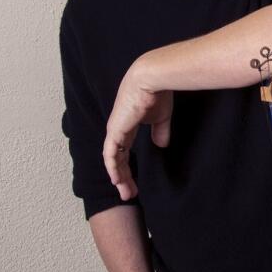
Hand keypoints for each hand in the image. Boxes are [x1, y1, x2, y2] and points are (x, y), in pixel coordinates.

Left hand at [104, 59, 172, 199]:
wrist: (151, 78)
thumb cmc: (158, 93)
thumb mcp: (161, 117)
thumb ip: (160, 131)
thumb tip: (161, 145)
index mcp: (127, 125)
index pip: (123, 150)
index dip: (127, 166)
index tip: (135, 181)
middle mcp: (118, 129)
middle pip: (116, 158)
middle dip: (123, 177)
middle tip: (129, 193)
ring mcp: (115, 130)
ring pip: (112, 159)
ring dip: (119, 177)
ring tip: (125, 192)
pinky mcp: (116, 130)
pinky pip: (110, 154)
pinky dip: (113, 168)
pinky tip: (117, 180)